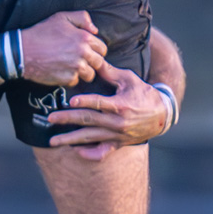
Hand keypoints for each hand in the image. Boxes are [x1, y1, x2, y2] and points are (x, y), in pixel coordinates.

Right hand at [18, 11, 106, 86]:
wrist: (23, 52)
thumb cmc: (41, 33)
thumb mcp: (61, 17)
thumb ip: (82, 18)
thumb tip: (95, 30)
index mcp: (84, 38)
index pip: (102, 48)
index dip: (96, 50)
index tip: (87, 51)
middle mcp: (83, 53)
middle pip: (99, 63)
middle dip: (92, 62)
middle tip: (80, 59)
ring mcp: (76, 67)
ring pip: (90, 75)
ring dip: (83, 72)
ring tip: (71, 66)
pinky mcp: (67, 79)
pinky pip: (76, 82)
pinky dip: (70, 79)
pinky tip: (61, 71)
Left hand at [46, 60, 172, 159]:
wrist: (162, 115)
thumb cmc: (144, 93)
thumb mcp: (129, 79)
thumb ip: (109, 72)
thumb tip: (93, 60)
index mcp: (121, 105)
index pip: (99, 103)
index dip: (84, 102)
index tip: (69, 101)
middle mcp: (118, 122)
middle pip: (89, 121)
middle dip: (67, 120)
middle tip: (50, 119)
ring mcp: (117, 135)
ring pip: (90, 138)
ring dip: (70, 140)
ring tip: (53, 142)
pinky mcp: (118, 144)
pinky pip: (102, 152)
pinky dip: (89, 154)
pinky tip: (76, 150)